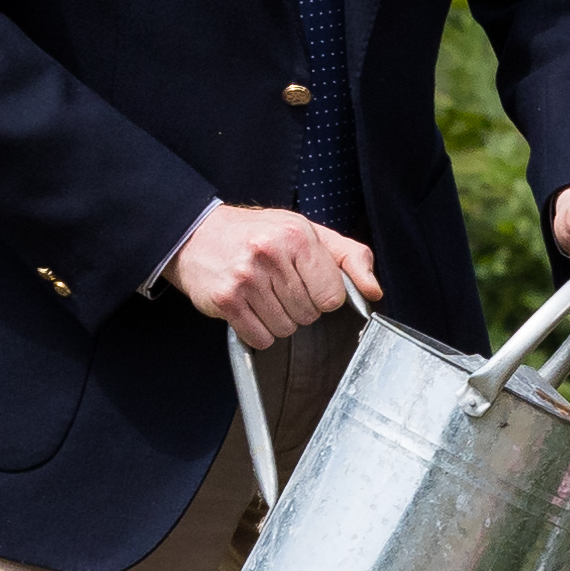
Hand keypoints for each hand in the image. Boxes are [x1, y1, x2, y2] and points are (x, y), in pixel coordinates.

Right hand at [173, 205, 380, 346]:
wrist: (196, 234)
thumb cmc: (258, 234)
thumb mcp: (308, 232)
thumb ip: (349, 257)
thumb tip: (373, 289)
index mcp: (297, 236)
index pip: (333, 295)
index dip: (324, 296)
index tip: (309, 285)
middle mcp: (270, 254)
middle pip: (309, 314)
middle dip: (300, 307)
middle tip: (280, 286)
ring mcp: (245, 278)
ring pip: (285, 329)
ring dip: (278, 319)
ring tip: (263, 294)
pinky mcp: (225, 300)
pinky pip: (260, 338)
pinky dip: (258, 331)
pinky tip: (249, 308)